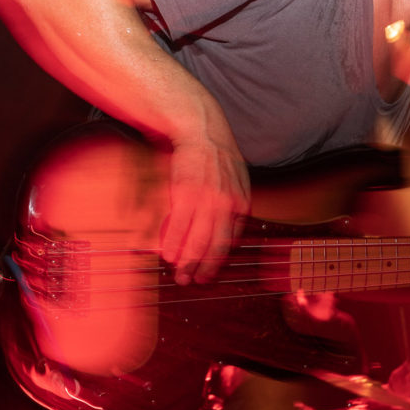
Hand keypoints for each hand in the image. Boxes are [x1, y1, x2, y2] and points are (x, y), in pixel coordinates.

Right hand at [161, 138, 249, 283]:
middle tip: (192, 280)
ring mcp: (208, 199)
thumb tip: (226, 228)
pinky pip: (180, 226)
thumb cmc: (215, 155)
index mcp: (242, 202)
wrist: (201, 130)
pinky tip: (167, 254)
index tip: (208, 271)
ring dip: (187, 262)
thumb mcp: (235, 180)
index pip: (231, 240)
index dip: (218, 259)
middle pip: (216, 246)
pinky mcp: (187, 193)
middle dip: (203, 268)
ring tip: (179, 274)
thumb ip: (232, 204)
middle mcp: (229, 204)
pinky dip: (173, 243)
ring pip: (198, 240)